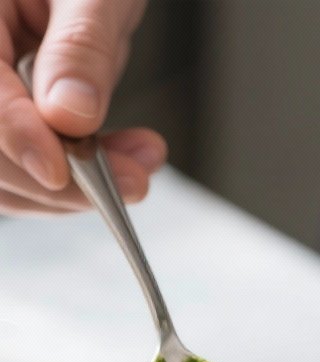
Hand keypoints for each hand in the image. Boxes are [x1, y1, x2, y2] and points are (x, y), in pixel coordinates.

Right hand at [1, 0, 164, 213]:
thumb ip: (80, 46)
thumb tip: (71, 115)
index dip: (17, 137)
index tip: (58, 171)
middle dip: (61, 178)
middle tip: (133, 178)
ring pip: (8, 176)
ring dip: (76, 190)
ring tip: (138, 167)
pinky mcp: (12, 125)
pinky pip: (29, 173)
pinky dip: (77, 181)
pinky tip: (122, 164)